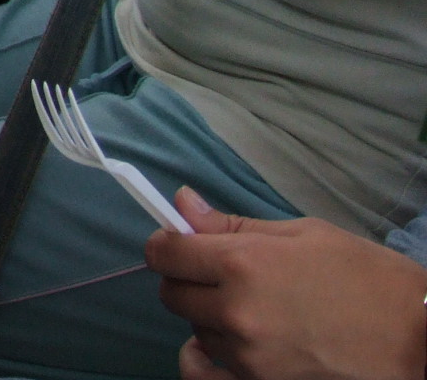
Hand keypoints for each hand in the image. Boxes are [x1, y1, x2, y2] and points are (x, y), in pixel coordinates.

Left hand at [148, 189, 426, 379]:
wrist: (421, 340)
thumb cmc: (369, 278)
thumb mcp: (304, 234)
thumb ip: (232, 225)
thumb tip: (181, 203)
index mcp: (243, 264)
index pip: (164, 252)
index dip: (168, 243)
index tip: (180, 242)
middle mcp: (237, 312)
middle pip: (172, 293)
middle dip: (186, 278)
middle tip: (218, 273)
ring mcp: (248, 356)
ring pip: (196, 329)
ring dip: (209, 317)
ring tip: (250, 308)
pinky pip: (205, 375)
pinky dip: (204, 362)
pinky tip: (218, 348)